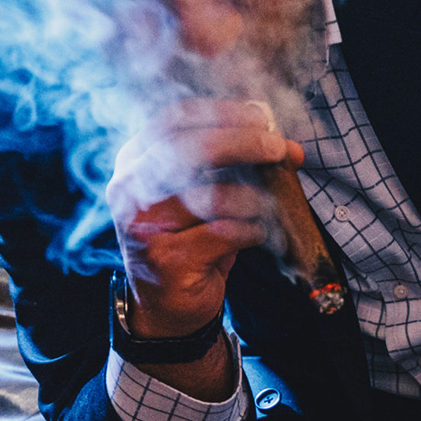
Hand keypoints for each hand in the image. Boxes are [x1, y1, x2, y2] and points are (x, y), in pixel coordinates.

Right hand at [106, 98, 302, 338]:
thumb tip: (289, 148)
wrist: (168, 306)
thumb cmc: (193, 243)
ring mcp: (144, 226)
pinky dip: (253, 231)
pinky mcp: (167, 259)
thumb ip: (237, 169)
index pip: (174, 121)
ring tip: (270, 206)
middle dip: (241, 142)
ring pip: (210, 195)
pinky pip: (225, 233)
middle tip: (276, 148)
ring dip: (253, 197)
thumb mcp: (207, 199)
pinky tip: (260, 234)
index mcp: (136, 163)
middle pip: (189, 150)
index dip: (220, 113)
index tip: (261, 116)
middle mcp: (131, 189)